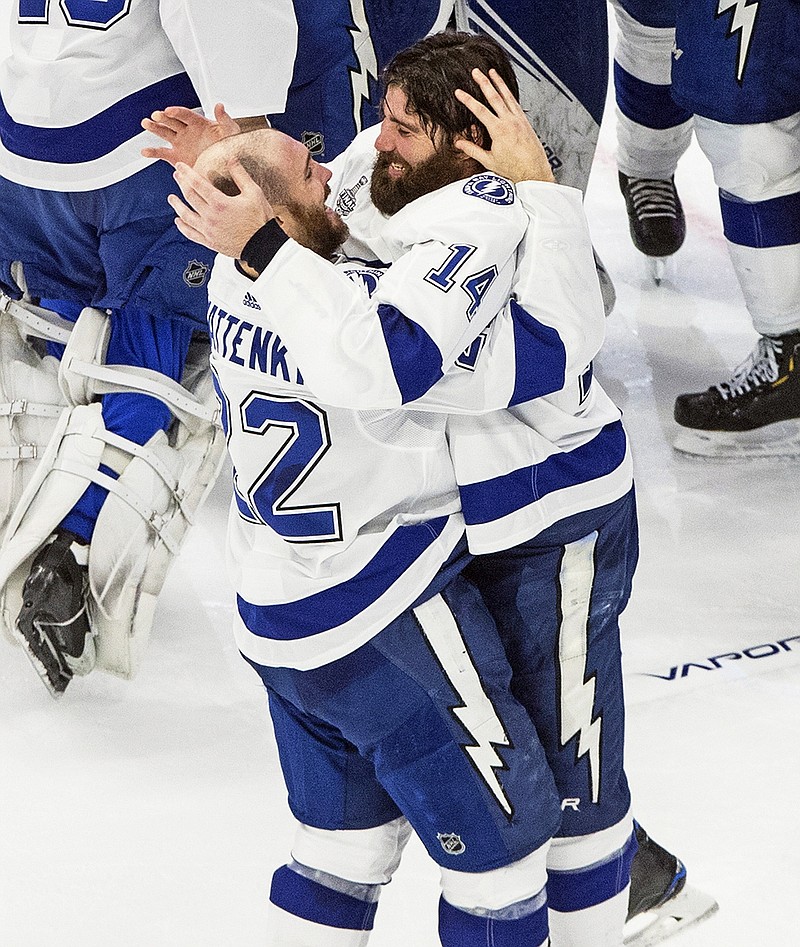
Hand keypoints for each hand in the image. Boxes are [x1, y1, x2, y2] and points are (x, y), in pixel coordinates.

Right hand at [141, 103, 240, 166]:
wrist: (226, 170)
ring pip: (164, 133)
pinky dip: (152, 152)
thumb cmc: (230, 148)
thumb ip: (224, 119)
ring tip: (146, 123)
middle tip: (156, 116)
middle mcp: (186, 131)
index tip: (168, 110)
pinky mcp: (176, 157)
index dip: (176, 112)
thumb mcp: (230, 133)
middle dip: (163, 118)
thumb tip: (219, 105)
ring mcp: (180, 143)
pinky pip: (162, 153)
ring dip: (154, 128)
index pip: (185, 114)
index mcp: (198, 123)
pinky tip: (144, 152)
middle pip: (171, 121)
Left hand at [169, 159, 273, 256]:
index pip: (197, 183)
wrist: (263, 246)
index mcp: (220, 203)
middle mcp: (211, 217)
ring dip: (177, 205)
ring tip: (171, 198)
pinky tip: (178, 221)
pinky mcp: (210, 242)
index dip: (187, 172)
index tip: (180, 166)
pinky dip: (182, 227)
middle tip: (176, 175)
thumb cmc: (260, 220)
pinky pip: (191, 234)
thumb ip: (240, 175)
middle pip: (189, 196)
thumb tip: (231, 158)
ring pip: (186, 215)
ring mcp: (208, 230)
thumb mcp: (254, 193)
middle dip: (181, 183)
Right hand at [454, 69, 554, 183]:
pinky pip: (515, 102)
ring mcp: (519, 119)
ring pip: (507, 96)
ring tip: (492, 72)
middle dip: (484, 82)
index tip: (459, 92)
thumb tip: (459, 143)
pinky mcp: (525, 121)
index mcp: (499, 131)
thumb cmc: (513, 168)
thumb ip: (472, 150)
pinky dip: (509, 93)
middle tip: (476, 72)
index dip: (468, 100)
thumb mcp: (489, 161)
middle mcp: (510, 121)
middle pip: (494, 97)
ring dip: (498, 82)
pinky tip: (505, 89)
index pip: (479, 111)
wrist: (533, 171)